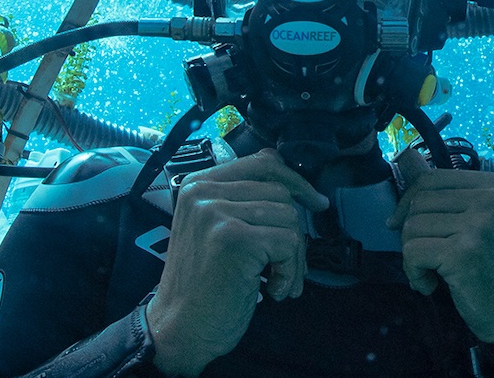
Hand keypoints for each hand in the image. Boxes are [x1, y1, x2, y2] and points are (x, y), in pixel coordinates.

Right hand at [148, 149, 328, 376]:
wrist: (179, 330)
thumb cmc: (204, 286)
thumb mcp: (215, 230)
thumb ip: (244, 202)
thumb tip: (296, 185)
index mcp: (198, 185)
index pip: (261, 162)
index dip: (294, 180)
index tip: (314, 202)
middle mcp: (203, 192)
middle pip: (280, 193)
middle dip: (294, 232)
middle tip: (287, 267)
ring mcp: (217, 213)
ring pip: (288, 218)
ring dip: (293, 258)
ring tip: (276, 283)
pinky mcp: (234, 239)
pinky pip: (288, 243)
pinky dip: (289, 272)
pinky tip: (272, 291)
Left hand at [387, 148, 493, 343]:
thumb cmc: (493, 266)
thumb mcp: (476, 220)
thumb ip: (444, 192)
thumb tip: (403, 156)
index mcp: (493, 186)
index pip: (430, 178)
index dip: (409, 203)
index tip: (406, 226)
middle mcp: (489, 200)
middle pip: (418, 203)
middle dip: (411, 233)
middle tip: (427, 257)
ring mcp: (478, 225)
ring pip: (412, 227)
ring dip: (413, 256)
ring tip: (432, 272)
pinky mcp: (463, 253)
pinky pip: (413, 252)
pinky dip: (414, 273)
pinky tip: (430, 285)